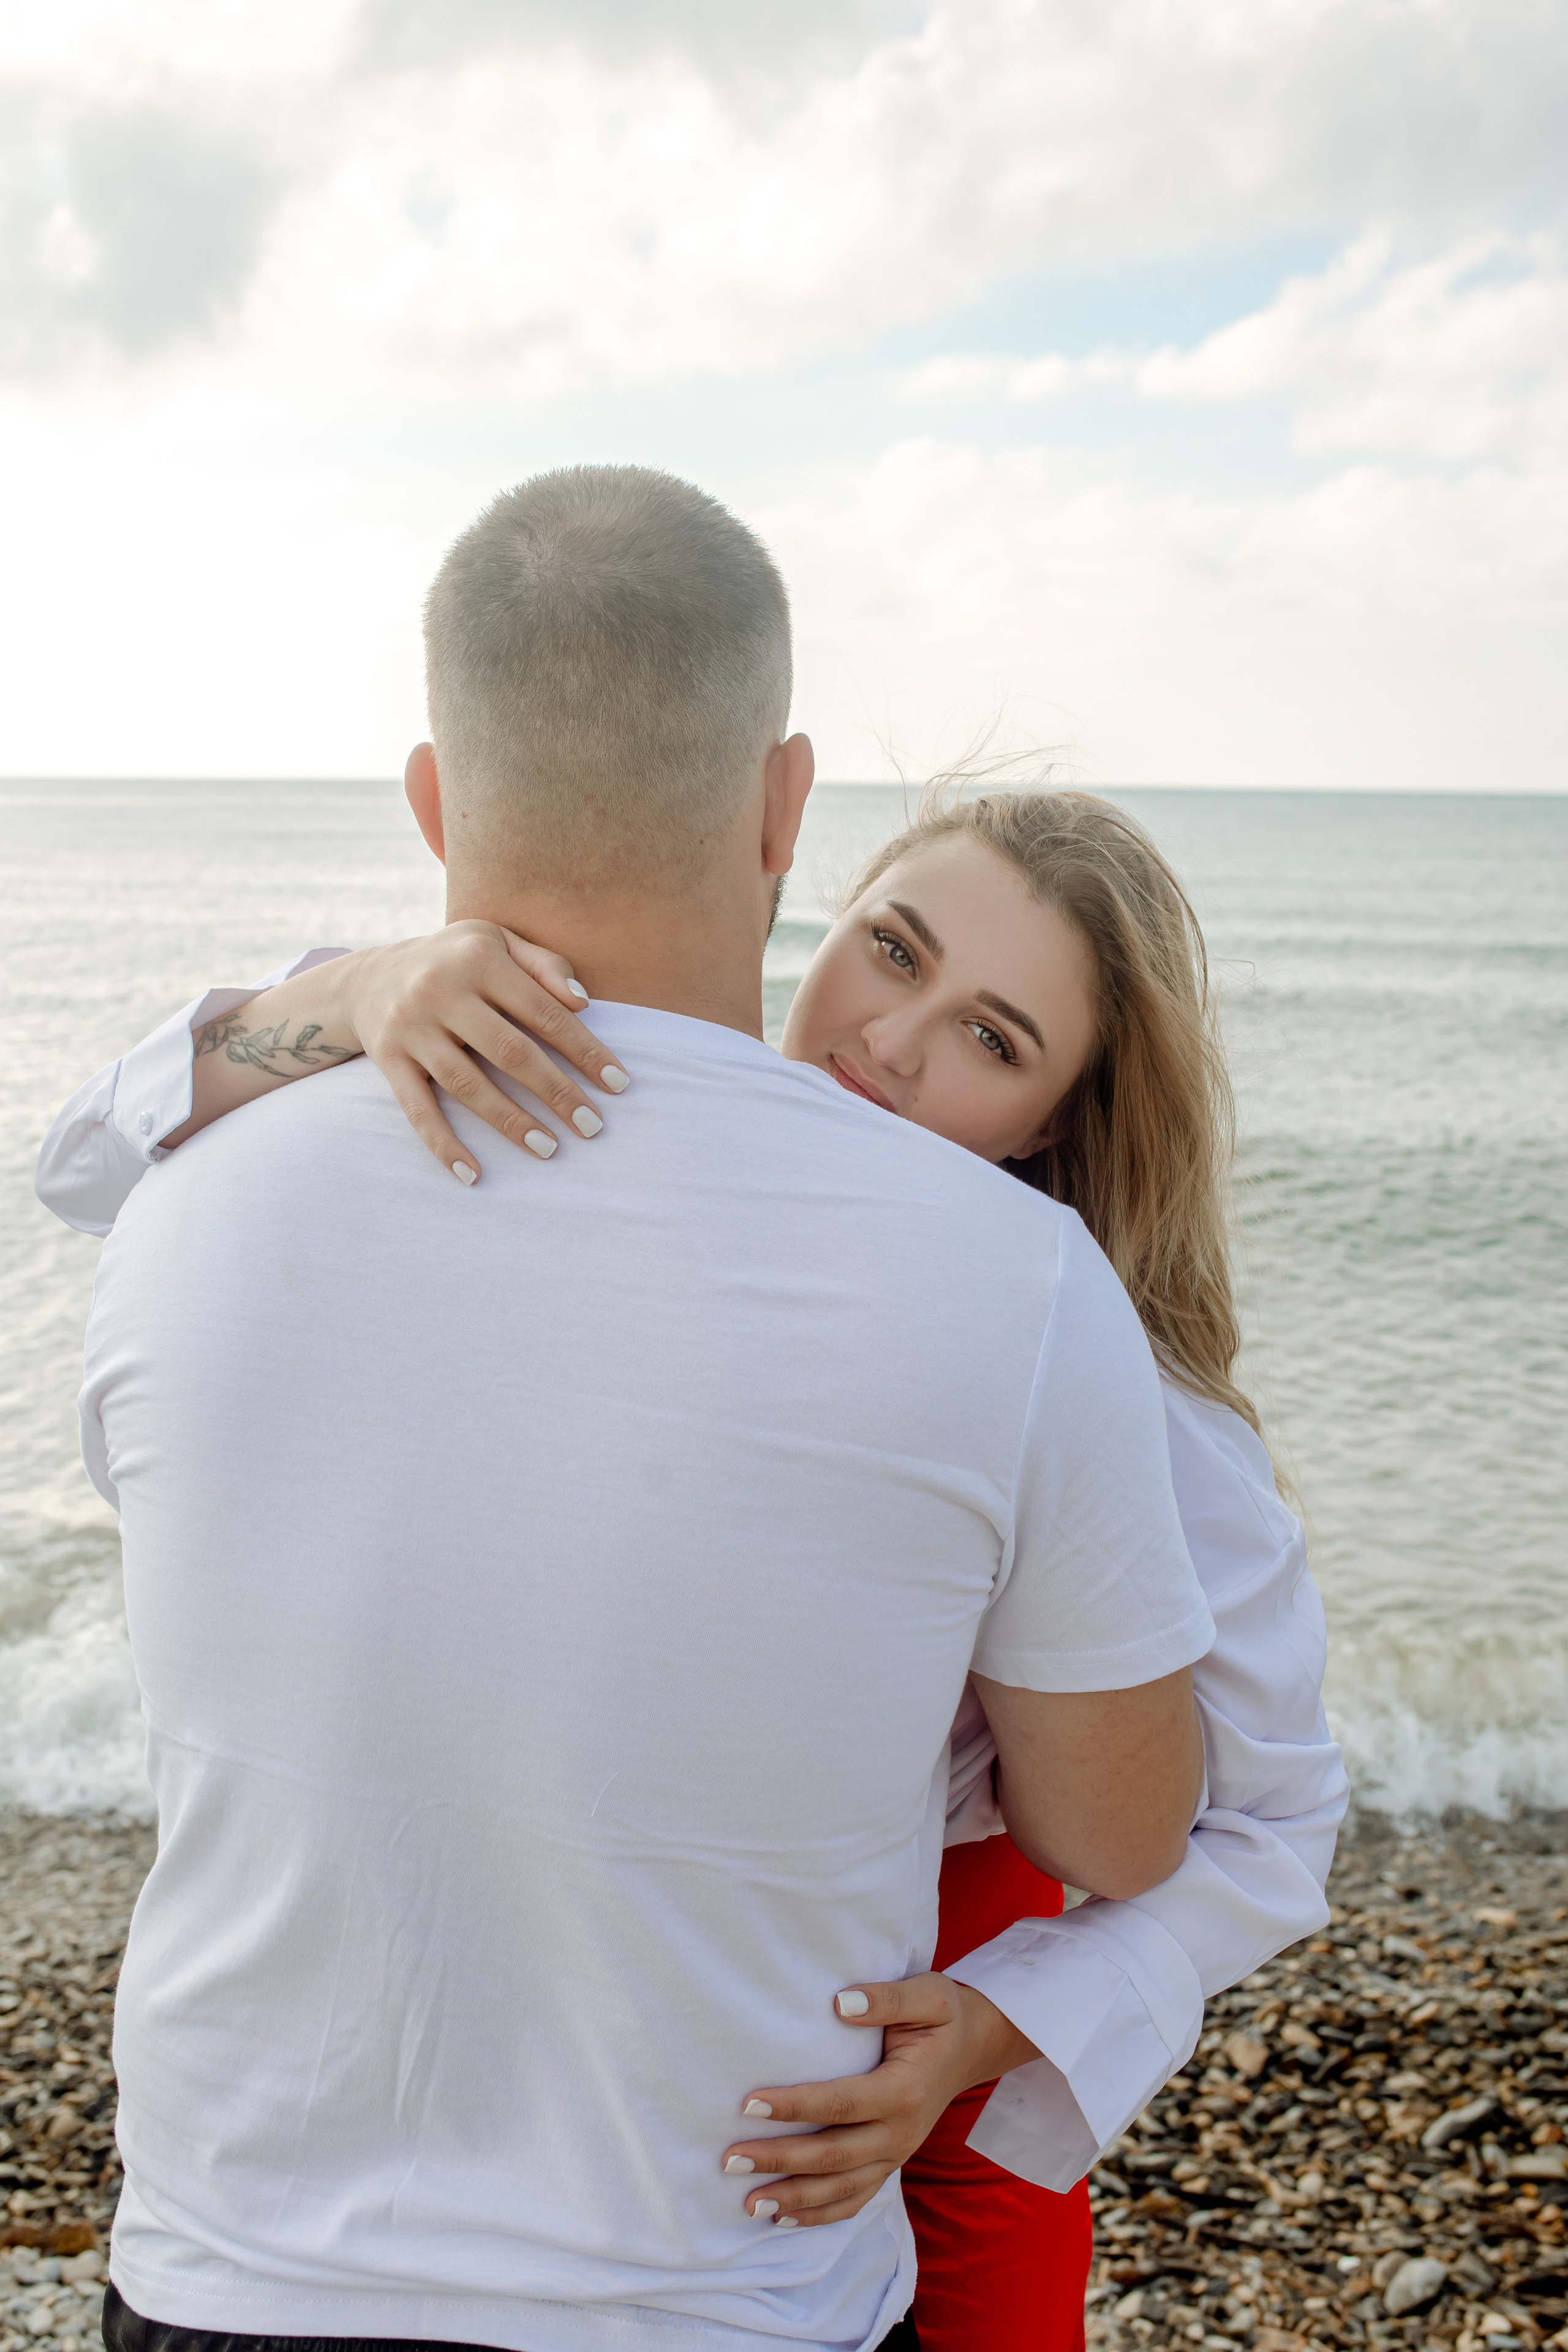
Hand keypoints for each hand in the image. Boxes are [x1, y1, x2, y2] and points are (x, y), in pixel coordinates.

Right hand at [342, 923, 629, 1180]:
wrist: (366, 978)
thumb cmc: (455, 961)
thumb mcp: (497, 941)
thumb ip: (544, 965)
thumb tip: (583, 1004)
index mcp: (479, 959)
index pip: (543, 1011)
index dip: (584, 1049)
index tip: (618, 1084)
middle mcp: (441, 991)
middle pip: (510, 1051)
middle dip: (556, 1092)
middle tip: (593, 1126)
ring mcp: (412, 1028)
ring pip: (468, 1084)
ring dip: (511, 1122)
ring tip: (549, 1148)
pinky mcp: (389, 1060)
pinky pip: (417, 1110)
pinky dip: (443, 1145)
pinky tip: (473, 1174)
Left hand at [720, 1973, 1039, 2228]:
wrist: (976, 2045)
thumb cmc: (945, 2015)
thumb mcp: (928, 1994)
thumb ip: (886, 1998)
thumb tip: (841, 2003)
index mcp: (904, 2091)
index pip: (840, 2104)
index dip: (795, 2105)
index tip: (749, 2104)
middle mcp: (900, 2132)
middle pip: (833, 2156)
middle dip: (780, 2160)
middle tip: (730, 2159)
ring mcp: (897, 2154)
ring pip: (840, 2189)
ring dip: (793, 2198)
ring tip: (747, 2203)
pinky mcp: (891, 2163)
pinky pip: (855, 2200)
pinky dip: (820, 2214)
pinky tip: (783, 2217)